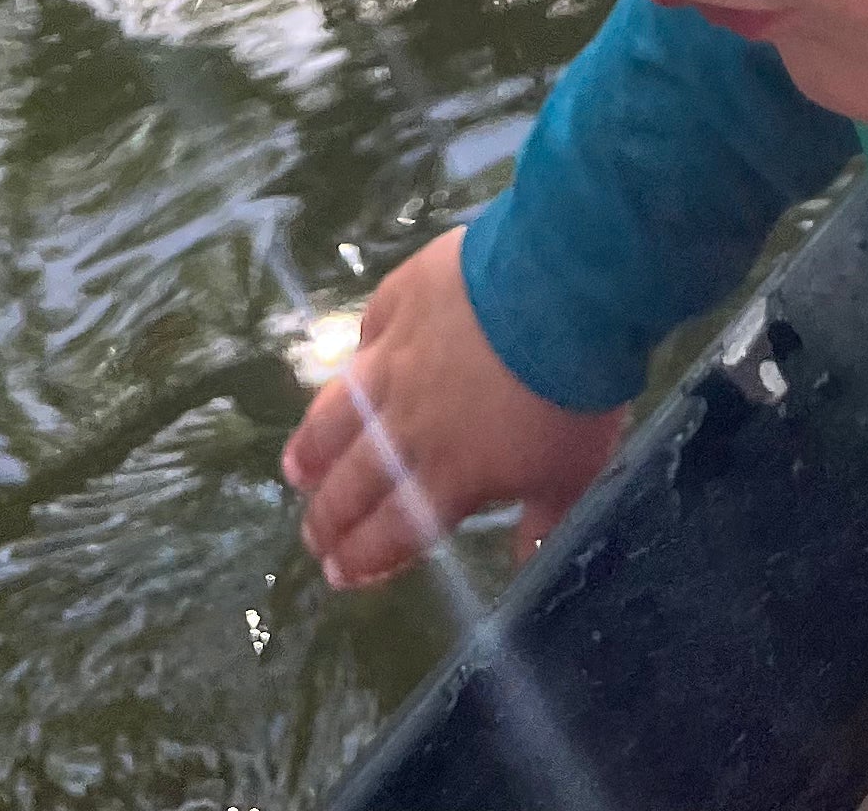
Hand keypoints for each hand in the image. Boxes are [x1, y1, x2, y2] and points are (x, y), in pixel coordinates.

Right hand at [280, 230, 630, 589]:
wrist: (555, 294)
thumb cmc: (571, 395)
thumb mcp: (572, 477)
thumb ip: (543, 523)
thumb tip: (522, 561)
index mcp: (451, 474)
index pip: (394, 528)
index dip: (364, 555)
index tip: (337, 573)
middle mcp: (410, 423)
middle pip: (357, 478)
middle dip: (329, 514)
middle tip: (310, 534)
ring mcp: (398, 357)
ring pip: (342, 410)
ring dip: (315, 444)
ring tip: (295, 466)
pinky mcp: (401, 299)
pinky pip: (369, 331)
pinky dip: (356, 355)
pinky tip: (347, 365)